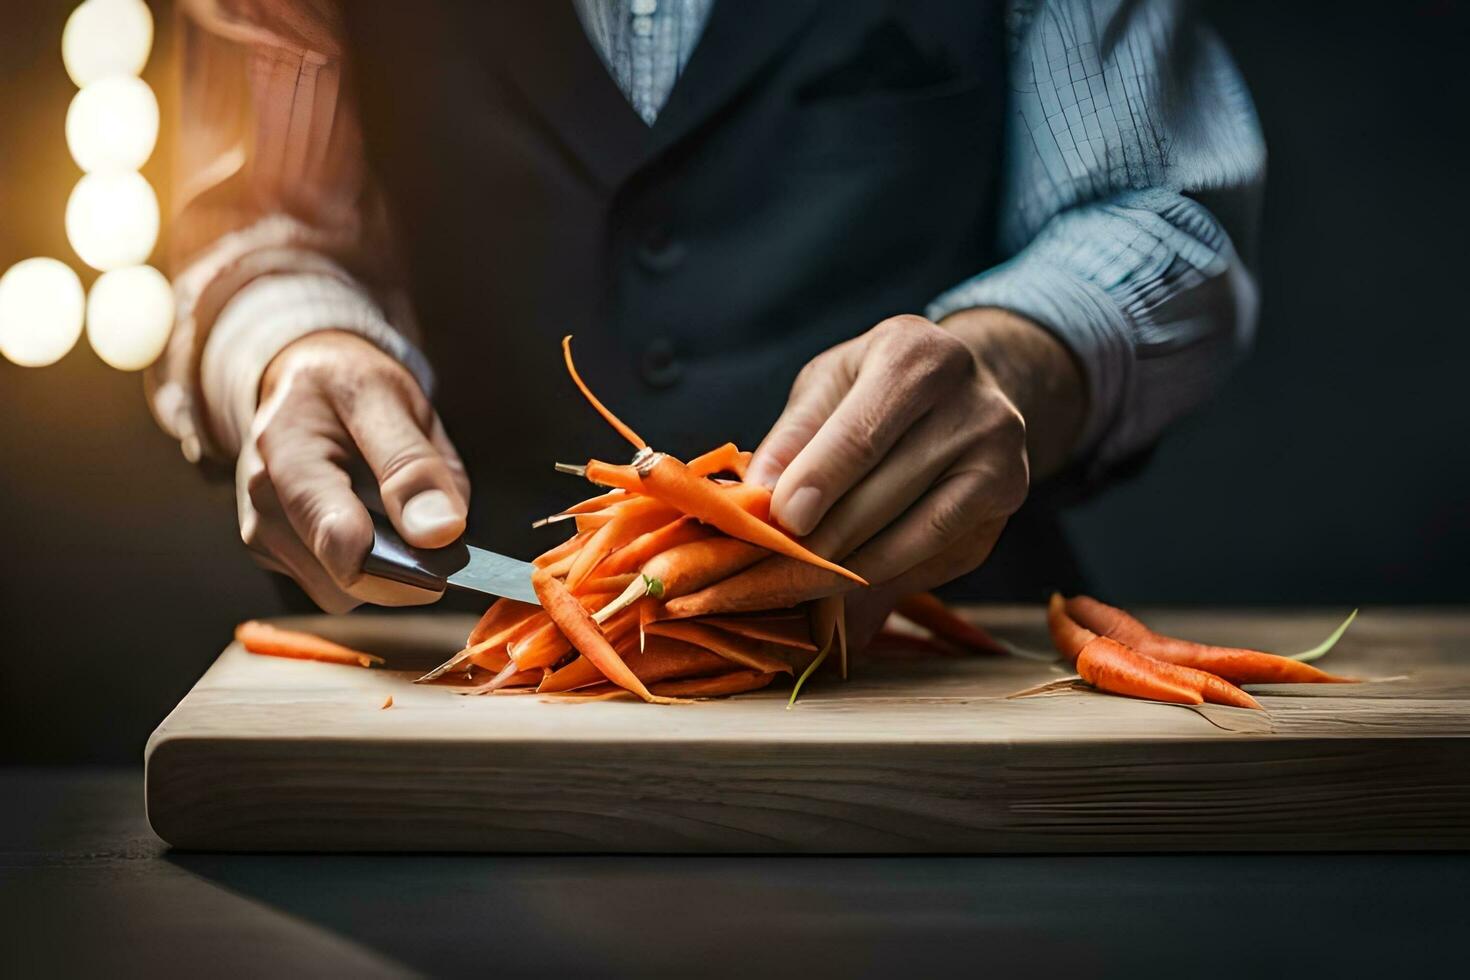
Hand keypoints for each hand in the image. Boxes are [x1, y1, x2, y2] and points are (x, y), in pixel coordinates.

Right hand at [237, 331, 470, 612]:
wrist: (295, 384)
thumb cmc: (346, 386)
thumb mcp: (389, 399)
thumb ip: (414, 464)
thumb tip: (441, 534)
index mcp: (287, 447)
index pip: (337, 535)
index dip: (401, 566)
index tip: (447, 558)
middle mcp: (262, 498)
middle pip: (344, 578)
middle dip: (402, 567)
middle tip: (436, 526)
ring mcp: (260, 531)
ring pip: (341, 592)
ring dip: (385, 569)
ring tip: (393, 512)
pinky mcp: (271, 553)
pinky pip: (333, 586)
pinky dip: (367, 568)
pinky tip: (371, 524)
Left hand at [746, 312, 1082, 640]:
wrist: (962, 389)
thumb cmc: (876, 387)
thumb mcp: (827, 388)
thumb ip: (791, 438)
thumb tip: (755, 499)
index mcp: (914, 354)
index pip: (861, 434)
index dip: (819, 484)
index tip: (780, 524)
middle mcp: (971, 399)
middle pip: (885, 489)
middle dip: (823, 540)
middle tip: (772, 572)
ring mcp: (1000, 450)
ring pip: (914, 530)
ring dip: (850, 567)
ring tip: (799, 585)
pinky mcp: (1009, 494)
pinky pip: (937, 549)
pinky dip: (887, 571)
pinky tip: (848, 583)